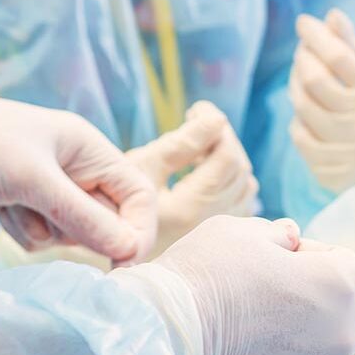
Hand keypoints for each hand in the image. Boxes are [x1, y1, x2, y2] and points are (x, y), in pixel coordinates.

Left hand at [0, 86, 157, 264]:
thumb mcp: (32, 181)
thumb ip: (83, 218)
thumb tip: (129, 250)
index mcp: (89, 149)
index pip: (138, 196)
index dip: (136, 231)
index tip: (122, 263)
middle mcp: (76, 168)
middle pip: (107, 219)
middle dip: (77, 230)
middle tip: (43, 218)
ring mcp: (49, 188)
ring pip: (72, 233)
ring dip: (44, 231)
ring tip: (11, 206)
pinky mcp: (24, 203)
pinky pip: (43, 235)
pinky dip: (23, 231)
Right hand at [127, 101, 258, 257]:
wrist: (109, 245)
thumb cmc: (112, 205)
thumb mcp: (140, 169)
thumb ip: (180, 144)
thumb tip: (217, 120)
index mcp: (192, 208)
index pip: (227, 157)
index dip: (217, 125)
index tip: (196, 109)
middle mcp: (213, 224)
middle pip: (240, 169)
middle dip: (224, 139)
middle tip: (195, 124)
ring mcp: (217, 234)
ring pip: (245, 187)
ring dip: (229, 160)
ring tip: (198, 150)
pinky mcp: (215, 237)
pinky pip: (241, 203)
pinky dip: (231, 181)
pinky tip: (204, 173)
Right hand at [152, 216, 354, 354]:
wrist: (159, 346)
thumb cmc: (198, 279)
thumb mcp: (238, 232)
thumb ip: (278, 235)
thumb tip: (292, 240)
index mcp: (338, 286)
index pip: (345, 265)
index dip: (309, 259)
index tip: (274, 265)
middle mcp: (344, 337)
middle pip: (352, 315)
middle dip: (325, 304)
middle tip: (276, 303)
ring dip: (306, 346)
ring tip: (253, 340)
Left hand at [288, 9, 354, 191]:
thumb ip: (353, 47)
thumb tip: (331, 15)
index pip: (339, 58)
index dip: (316, 36)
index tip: (304, 23)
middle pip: (314, 80)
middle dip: (303, 58)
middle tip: (303, 50)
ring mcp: (346, 151)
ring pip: (302, 107)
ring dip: (295, 85)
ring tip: (303, 76)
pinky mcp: (329, 172)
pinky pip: (298, 135)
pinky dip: (298, 117)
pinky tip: (308, 111)